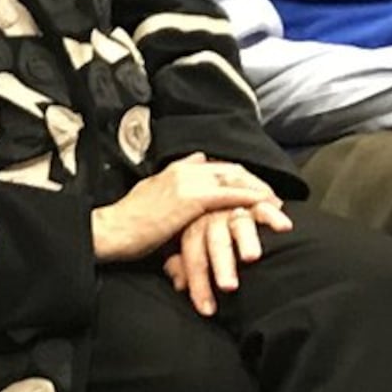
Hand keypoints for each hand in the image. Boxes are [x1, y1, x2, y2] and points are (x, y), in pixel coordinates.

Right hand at [91, 154, 285, 263]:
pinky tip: (266, 207)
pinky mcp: (192, 199)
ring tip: (278, 206)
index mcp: (177, 169)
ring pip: (235, 179)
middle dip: (256, 182)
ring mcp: (189, 181)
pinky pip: (230, 194)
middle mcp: (185, 169)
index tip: (257, 190)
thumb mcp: (153, 194)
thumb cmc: (130, 221)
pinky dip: (251, 198)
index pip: (219, 167)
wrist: (113, 230)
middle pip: (232, 169)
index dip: (241, 178)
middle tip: (275, 198)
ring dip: (259, 191)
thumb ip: (176, 180)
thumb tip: (197, 162)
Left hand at [165, 204, 283, 316]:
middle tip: (228, 286)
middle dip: (221, 264)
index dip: (198, 283)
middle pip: (214, 240)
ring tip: (251, 257)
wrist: (234, 208)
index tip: (207, 309)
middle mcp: (214, 216)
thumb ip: (185, 266)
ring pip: (239, 224)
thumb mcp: (194, 251)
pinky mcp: (256, 202)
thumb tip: (179, 284)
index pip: (193, 255)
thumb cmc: (215, 240)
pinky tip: (283, 227)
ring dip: (245, 240)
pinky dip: (272, 216)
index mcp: (195, 228)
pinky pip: (263, 207)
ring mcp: (235, 208)